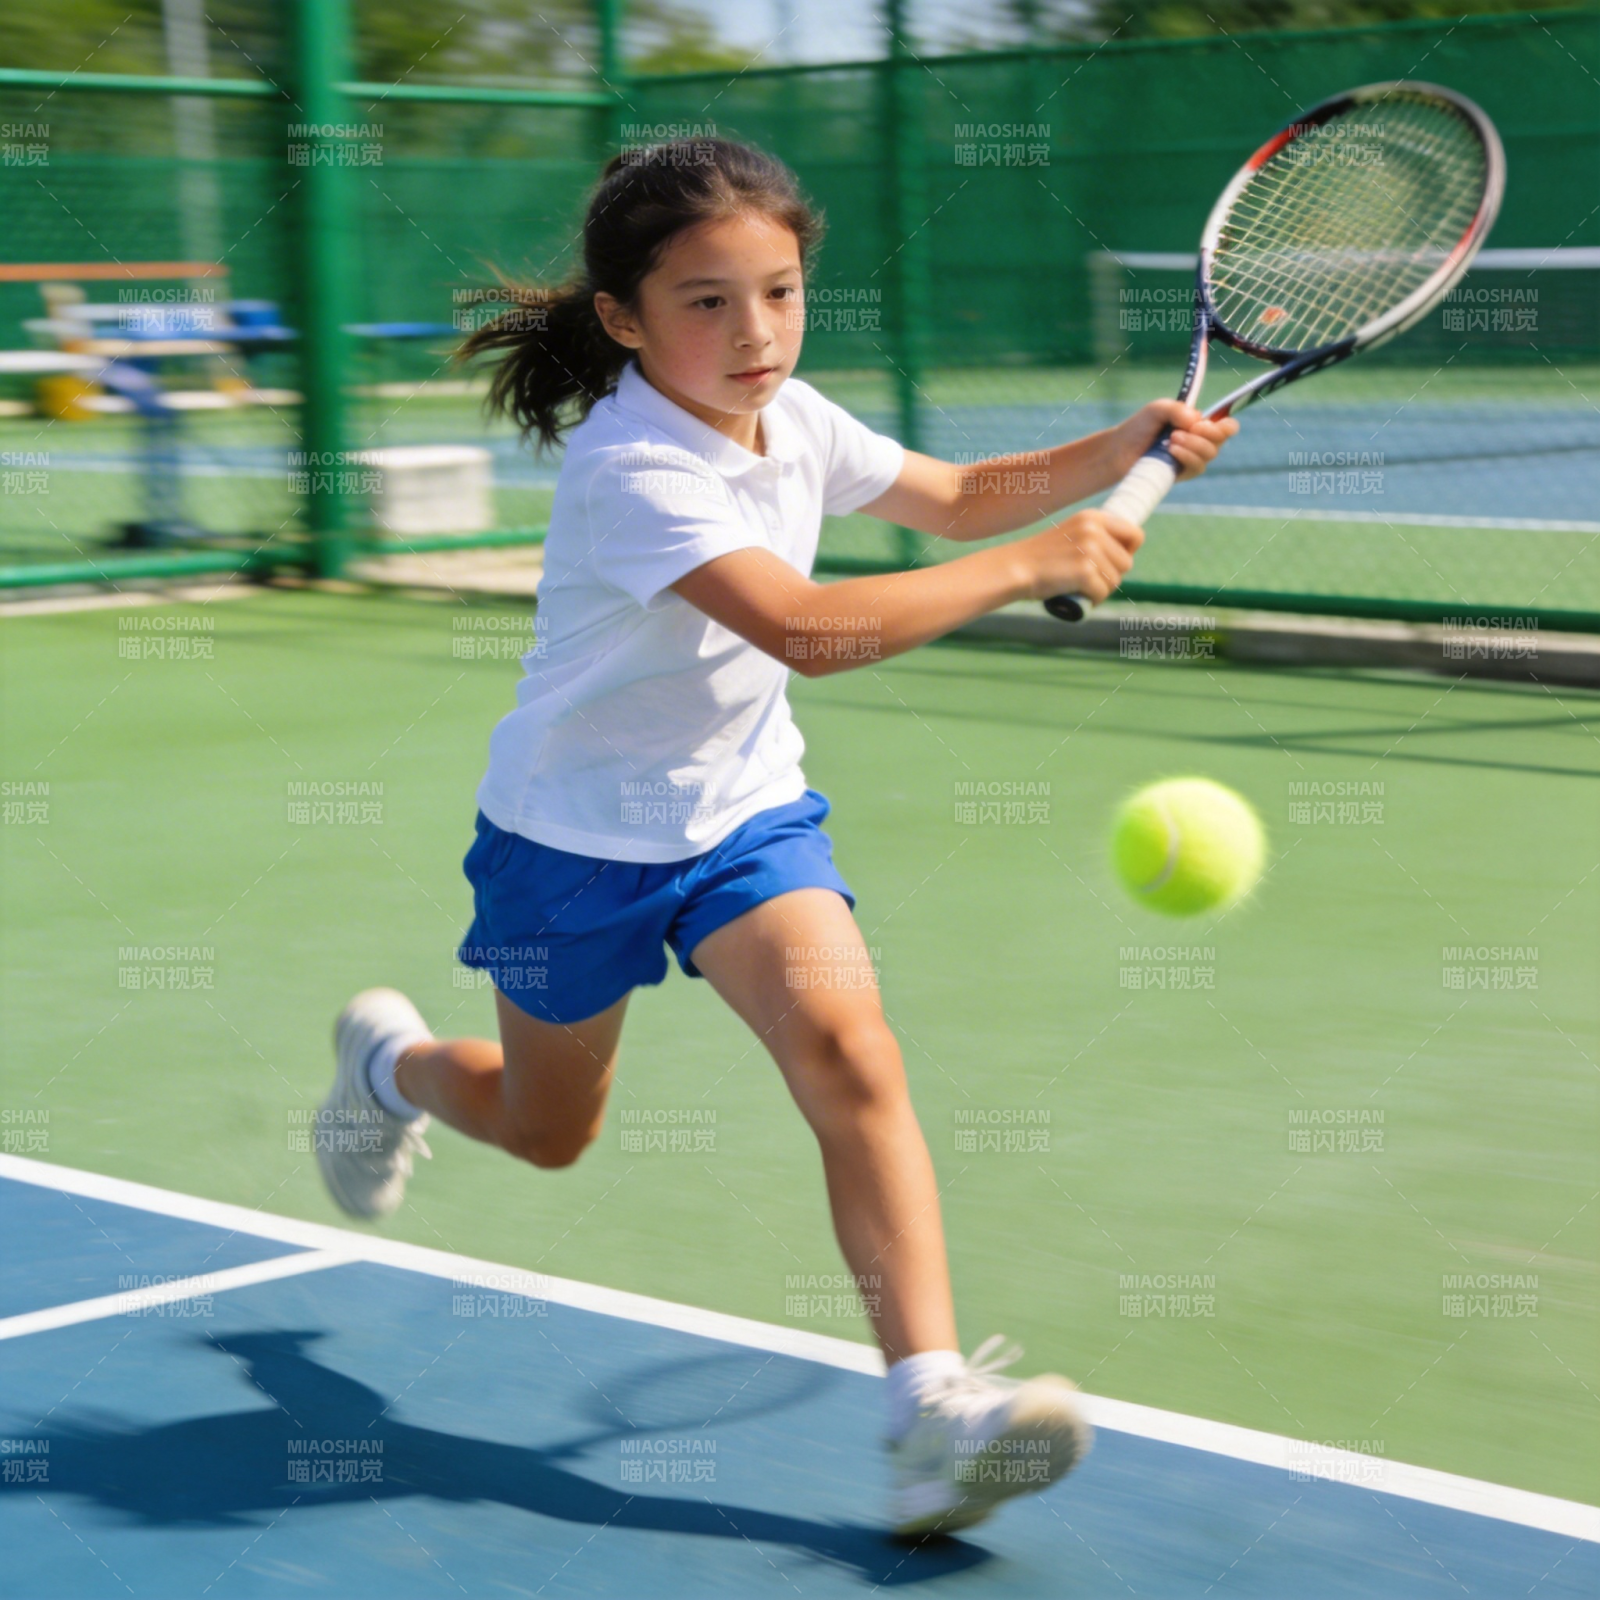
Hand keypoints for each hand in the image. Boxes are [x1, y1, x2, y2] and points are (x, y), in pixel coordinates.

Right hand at [1015, 508, 1143, 604]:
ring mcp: (1090, 550)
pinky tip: (1078, 596)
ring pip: (1116, 580)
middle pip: (1127, 562)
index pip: (1135, 534)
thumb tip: (1126, 554)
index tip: (1113, 563)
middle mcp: (1094, 530)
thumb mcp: (1072, 534)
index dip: (1128, 552)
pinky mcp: (1084, 572)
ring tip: (1081, 587)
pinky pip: (1102, 594)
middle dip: (1112, 576)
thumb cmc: (1042, 557)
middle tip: (1091, 580)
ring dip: (1101, 589)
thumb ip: (1096, 537)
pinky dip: (1092, 600)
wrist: (1015, 568)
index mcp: (1093, 517)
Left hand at [1112, 400, 1238, 480]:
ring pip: (1210, 454)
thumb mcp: (1157, 409)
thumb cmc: (1140, 428)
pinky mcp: (1183, 474)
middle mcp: (1200, 442)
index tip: (1205, 423)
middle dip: (1207, 433)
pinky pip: (1197, 467)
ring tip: (1171, 439)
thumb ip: (1177, 409)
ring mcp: (1193, 459)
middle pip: (1221, 440)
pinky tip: (1172, 451)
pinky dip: (1187, 456)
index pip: (1227, 426)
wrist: (1120, 450)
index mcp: (1199, 425)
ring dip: (1194, 444)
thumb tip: (1197, 420)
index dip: (1226, 425)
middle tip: (1187, 428)